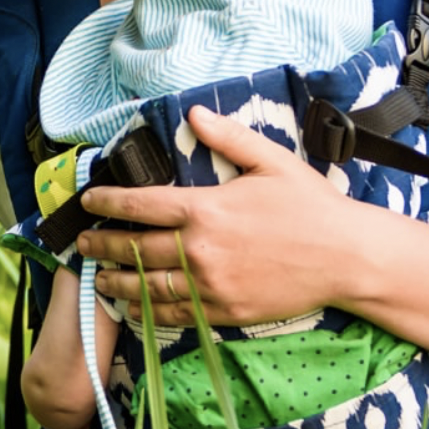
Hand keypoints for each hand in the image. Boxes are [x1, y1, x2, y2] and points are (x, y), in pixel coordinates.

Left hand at [77, 105, 358, 325]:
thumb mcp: (271, 160)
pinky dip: (148, 312)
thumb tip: (192, 114)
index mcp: (206, 209)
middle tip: (82, 244)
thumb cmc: (310, 205)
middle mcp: (200, 250)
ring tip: (98, 278)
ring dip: (117, 281)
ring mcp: (210, 285)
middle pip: (134, 249)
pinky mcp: (224, 312)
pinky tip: (134, 308)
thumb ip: (227, 137)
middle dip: (102, 245)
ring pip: (148, 286)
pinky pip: (175, 314)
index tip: (88, 202)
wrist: (346, 257)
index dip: (108, 202)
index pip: (141, 205)